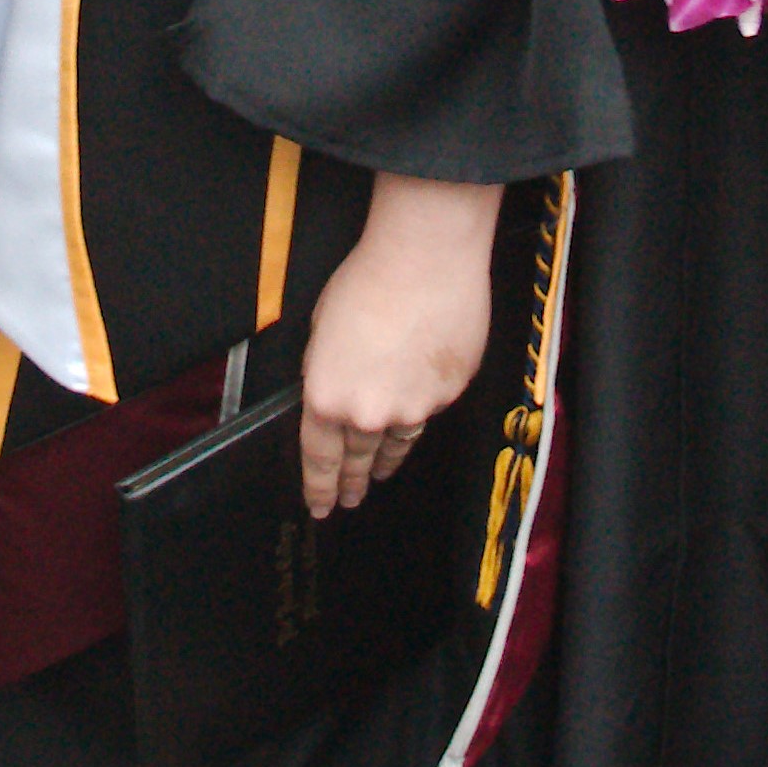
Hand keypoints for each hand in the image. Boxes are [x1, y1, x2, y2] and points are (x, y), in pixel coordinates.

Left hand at [301, 173, 500, 518]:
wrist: (426, 260)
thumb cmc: (367, 281)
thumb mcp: (322, 330)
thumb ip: (327, 371)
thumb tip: (338, 388)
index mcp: (327, 397)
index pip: (319, 458)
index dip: (319, 487)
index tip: (322, 506)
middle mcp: (369, 414)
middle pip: (358, 460)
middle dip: (352, 481)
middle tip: (349, 499)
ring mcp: (414, 409)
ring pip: (397, 443)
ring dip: (386, 459)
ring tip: (381, 473)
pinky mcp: (448, 394)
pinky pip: (429, 409)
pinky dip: (420, 407)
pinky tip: (418, 399)